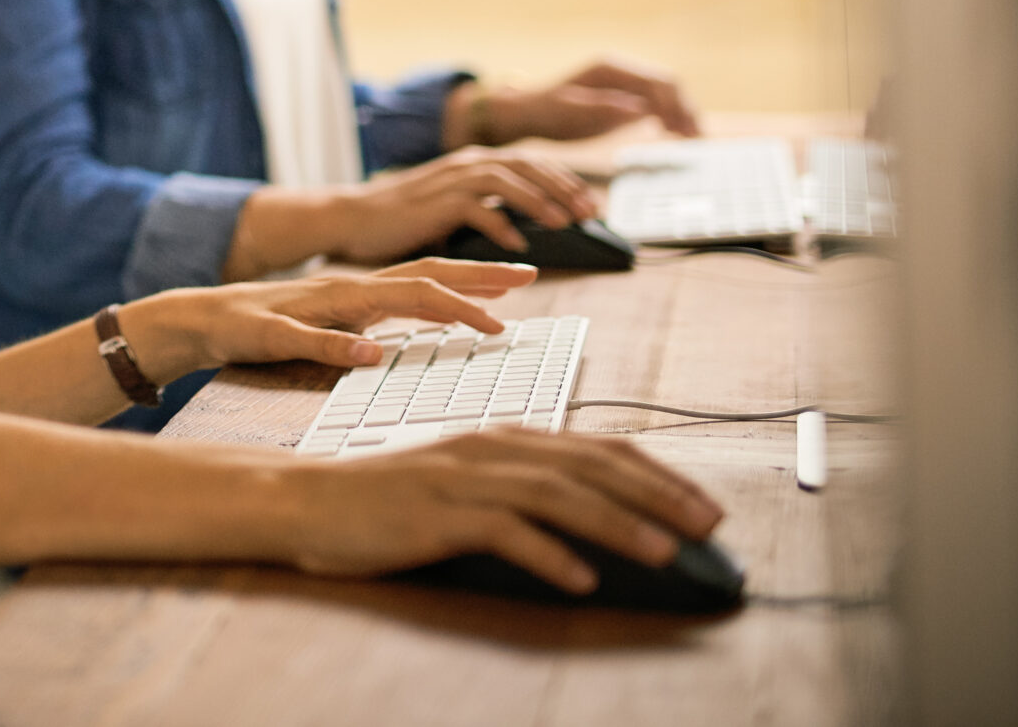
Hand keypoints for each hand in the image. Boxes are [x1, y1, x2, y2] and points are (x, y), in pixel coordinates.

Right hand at [140, 258, 537, 380]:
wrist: (199, 321)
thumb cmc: (271, 325)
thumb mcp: (335, 322)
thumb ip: (379, 318)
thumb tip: (433, 323)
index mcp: (360, 290)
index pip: (430, 273)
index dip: (478, 273)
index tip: (526, 274)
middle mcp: (344, 290)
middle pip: (421, 276)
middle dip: (477, 276)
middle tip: (528, 277)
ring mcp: (311, 309)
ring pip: (379, 299)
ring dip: (433, 305)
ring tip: (479, 320)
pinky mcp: (274, 331)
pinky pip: (309, 338)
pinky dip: (340, 344)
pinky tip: (368, 353)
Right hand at [273, 429, 724, 594]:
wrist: (308, 500)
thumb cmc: (389, 499)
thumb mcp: (464, 484)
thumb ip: (520, 490)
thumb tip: (591, 518)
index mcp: (503, 439)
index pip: (598, 448)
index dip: (658, 474)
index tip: (703, 503)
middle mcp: (491, 448)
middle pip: (590, 465)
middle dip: (659, 494)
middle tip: (709, 524)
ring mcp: (463, 478)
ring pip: (557, 493)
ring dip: (618, 523)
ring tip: (666, 551)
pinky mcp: (437, 512)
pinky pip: (503, 531)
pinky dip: (548, 554)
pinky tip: (580, 578)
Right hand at [330, 148, 601, 260]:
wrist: (354, 218)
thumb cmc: (403, 219)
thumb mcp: (452, 207)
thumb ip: (485, 208)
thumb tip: (525, 226)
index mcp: (473, 162)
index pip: (531, 163)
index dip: (564, 181)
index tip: (590, 204)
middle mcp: (466, 164)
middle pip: (527, 166)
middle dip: (563, 188)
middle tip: (590, 213)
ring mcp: (450, 180)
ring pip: (507, 181)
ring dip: (540, 200)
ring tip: (564, 223)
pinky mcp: (435, 202)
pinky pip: (477, 208)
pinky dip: (502, 223)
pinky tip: (518, 242)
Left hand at [462, 58, 701, 146]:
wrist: (529, 113)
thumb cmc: (546, 113)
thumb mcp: (570, 113)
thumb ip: (605, 109)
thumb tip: (640, 110)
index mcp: (610, 69)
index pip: (656, 82)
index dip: (676, 105)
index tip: (684, 129)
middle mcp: (620, 70)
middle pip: (667, 84)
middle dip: (684, 108)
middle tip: (695, 137)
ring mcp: (624, 81)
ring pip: (665, 92)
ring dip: (681, 112)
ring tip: (692, 138)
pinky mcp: (624, 96)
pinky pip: (655, 102)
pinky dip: (669, 115)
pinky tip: (675, 133)